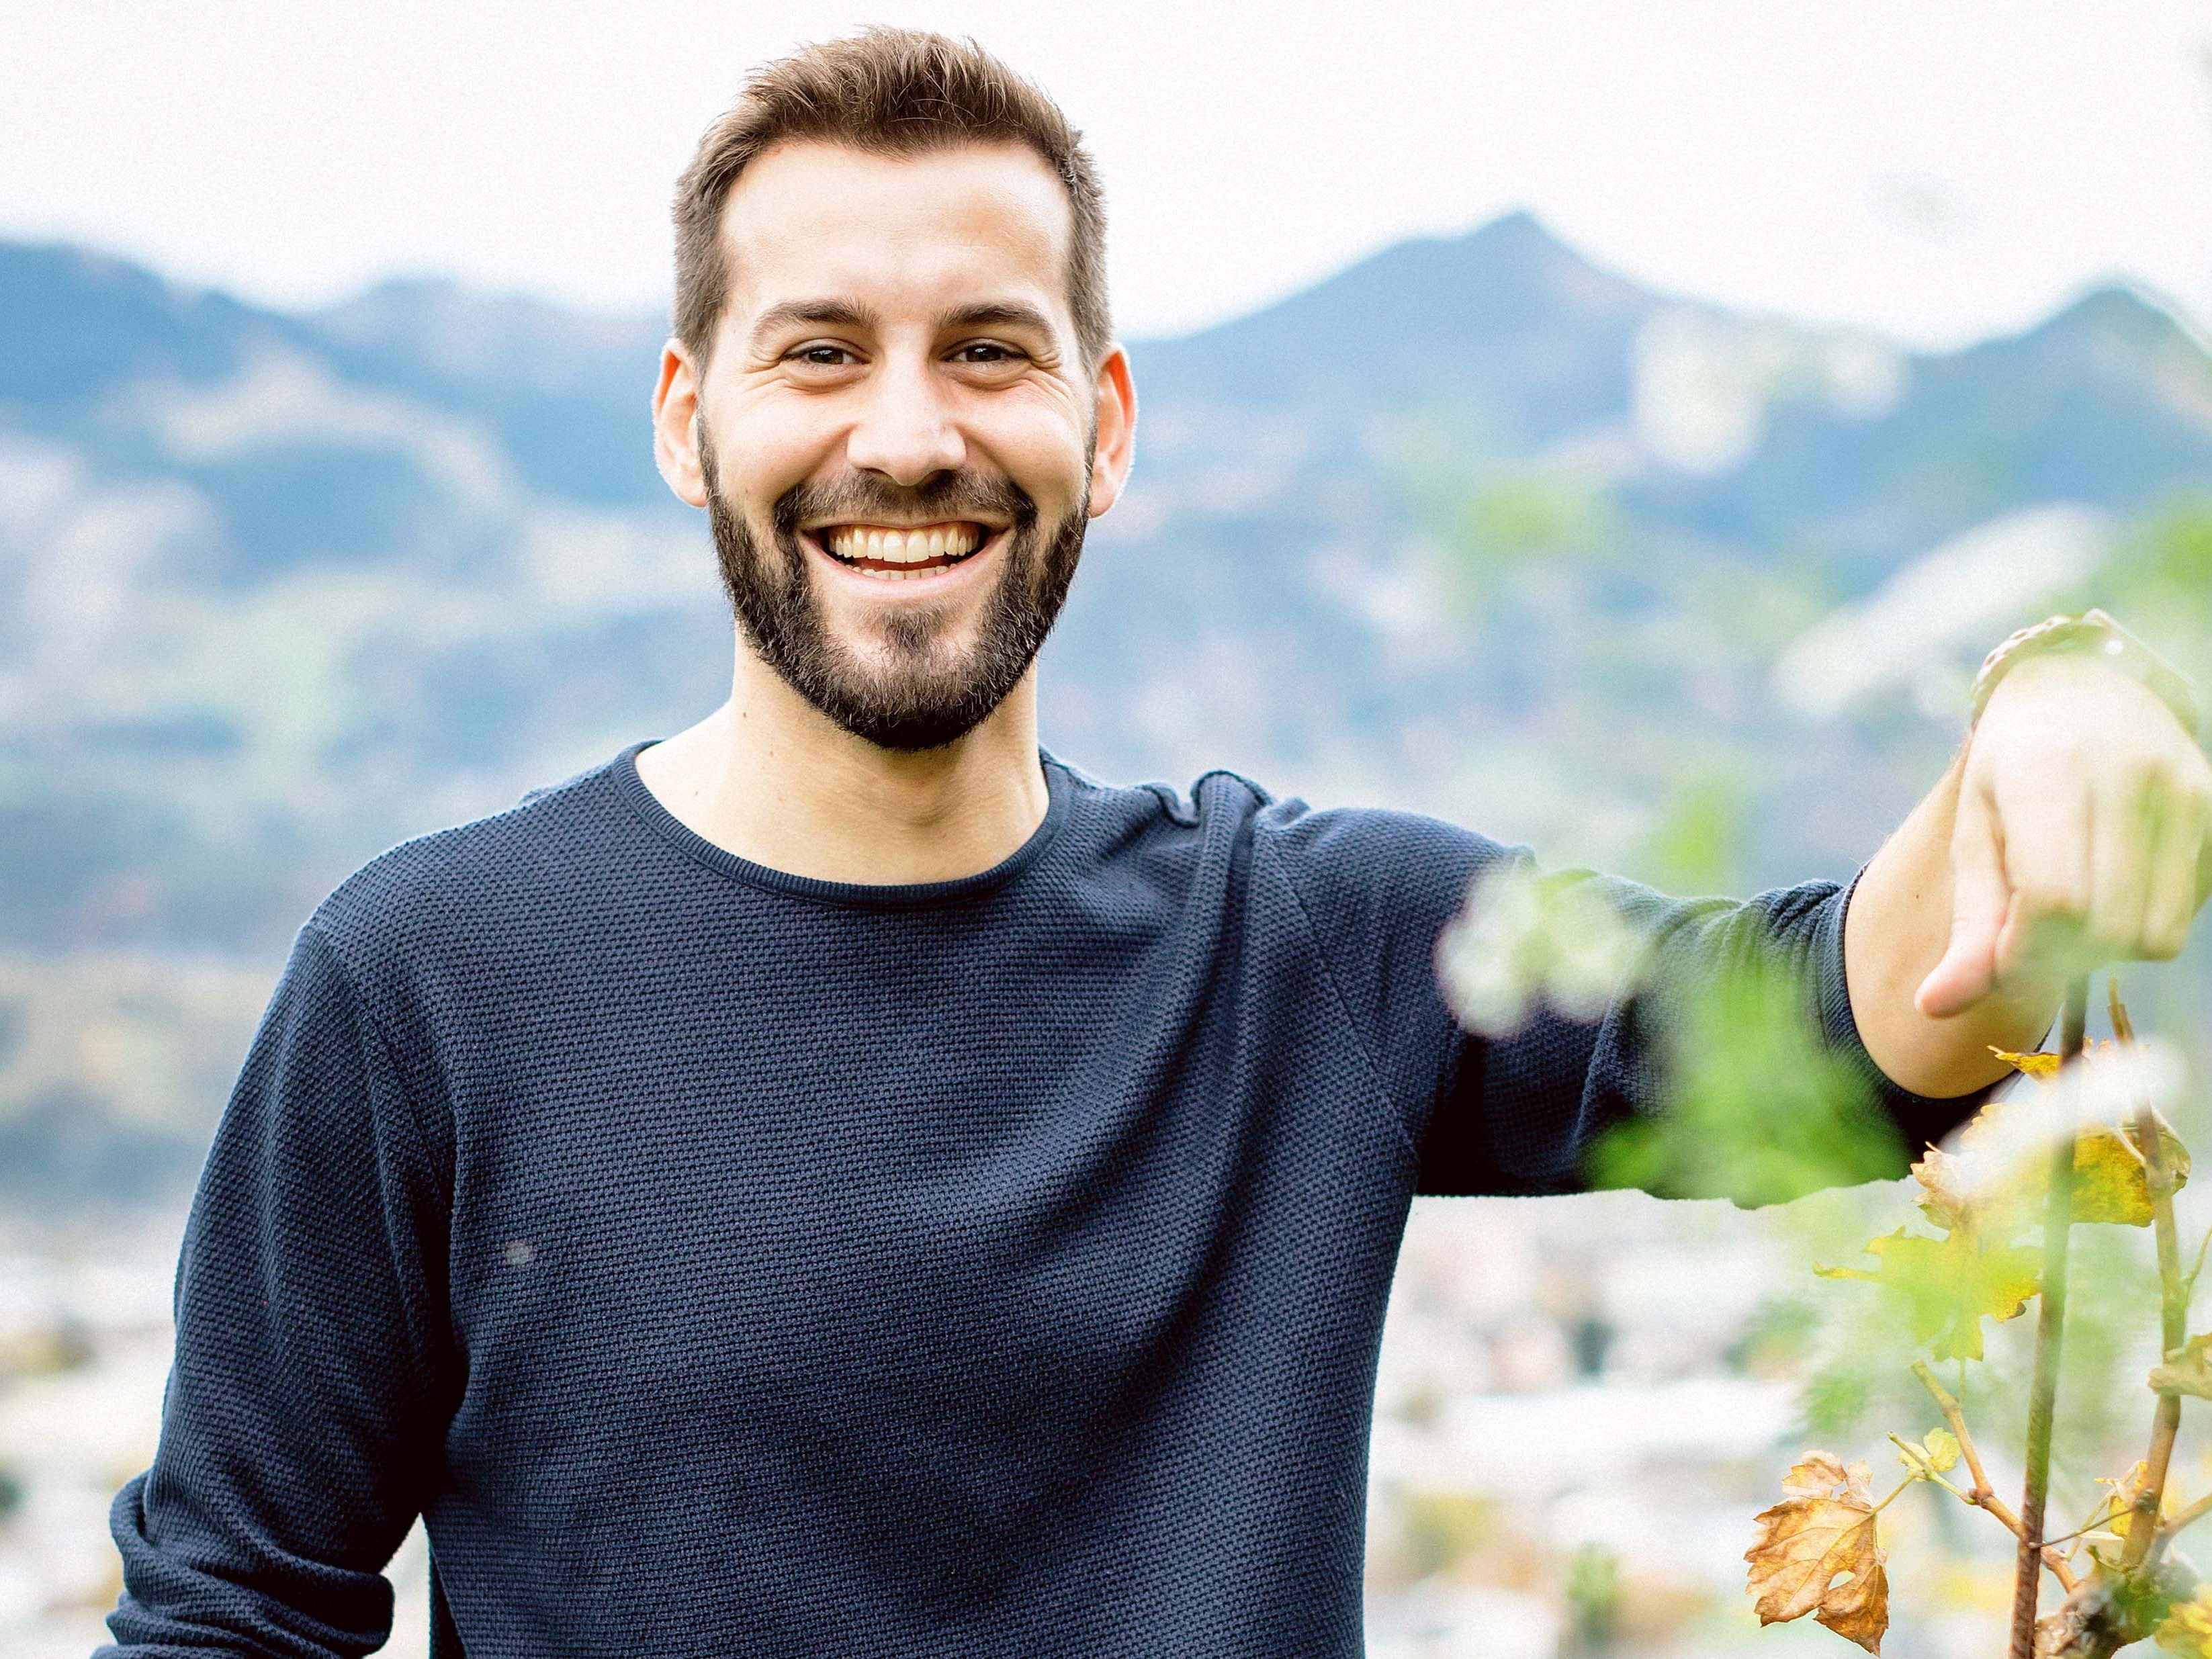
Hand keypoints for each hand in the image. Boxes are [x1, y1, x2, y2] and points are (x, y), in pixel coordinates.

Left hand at [1916, 651, 2211, 1018]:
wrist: (2082, 687)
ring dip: (2108, 944)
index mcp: (2049, 774)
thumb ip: (1967, 928)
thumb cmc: (2010, 768)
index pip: (2054, 905)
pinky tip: (2115, 878)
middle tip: (2033, 925)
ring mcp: (2185, 789)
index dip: (2025, 952)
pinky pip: (2186, 913)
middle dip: (2062, 954)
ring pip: (2157, 935)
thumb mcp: (1974, 836)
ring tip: (2075, 898)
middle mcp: (2129, 775)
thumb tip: (1933, 1009)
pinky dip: (2145, 919)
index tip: (2003, 949)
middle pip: (2109, 930)